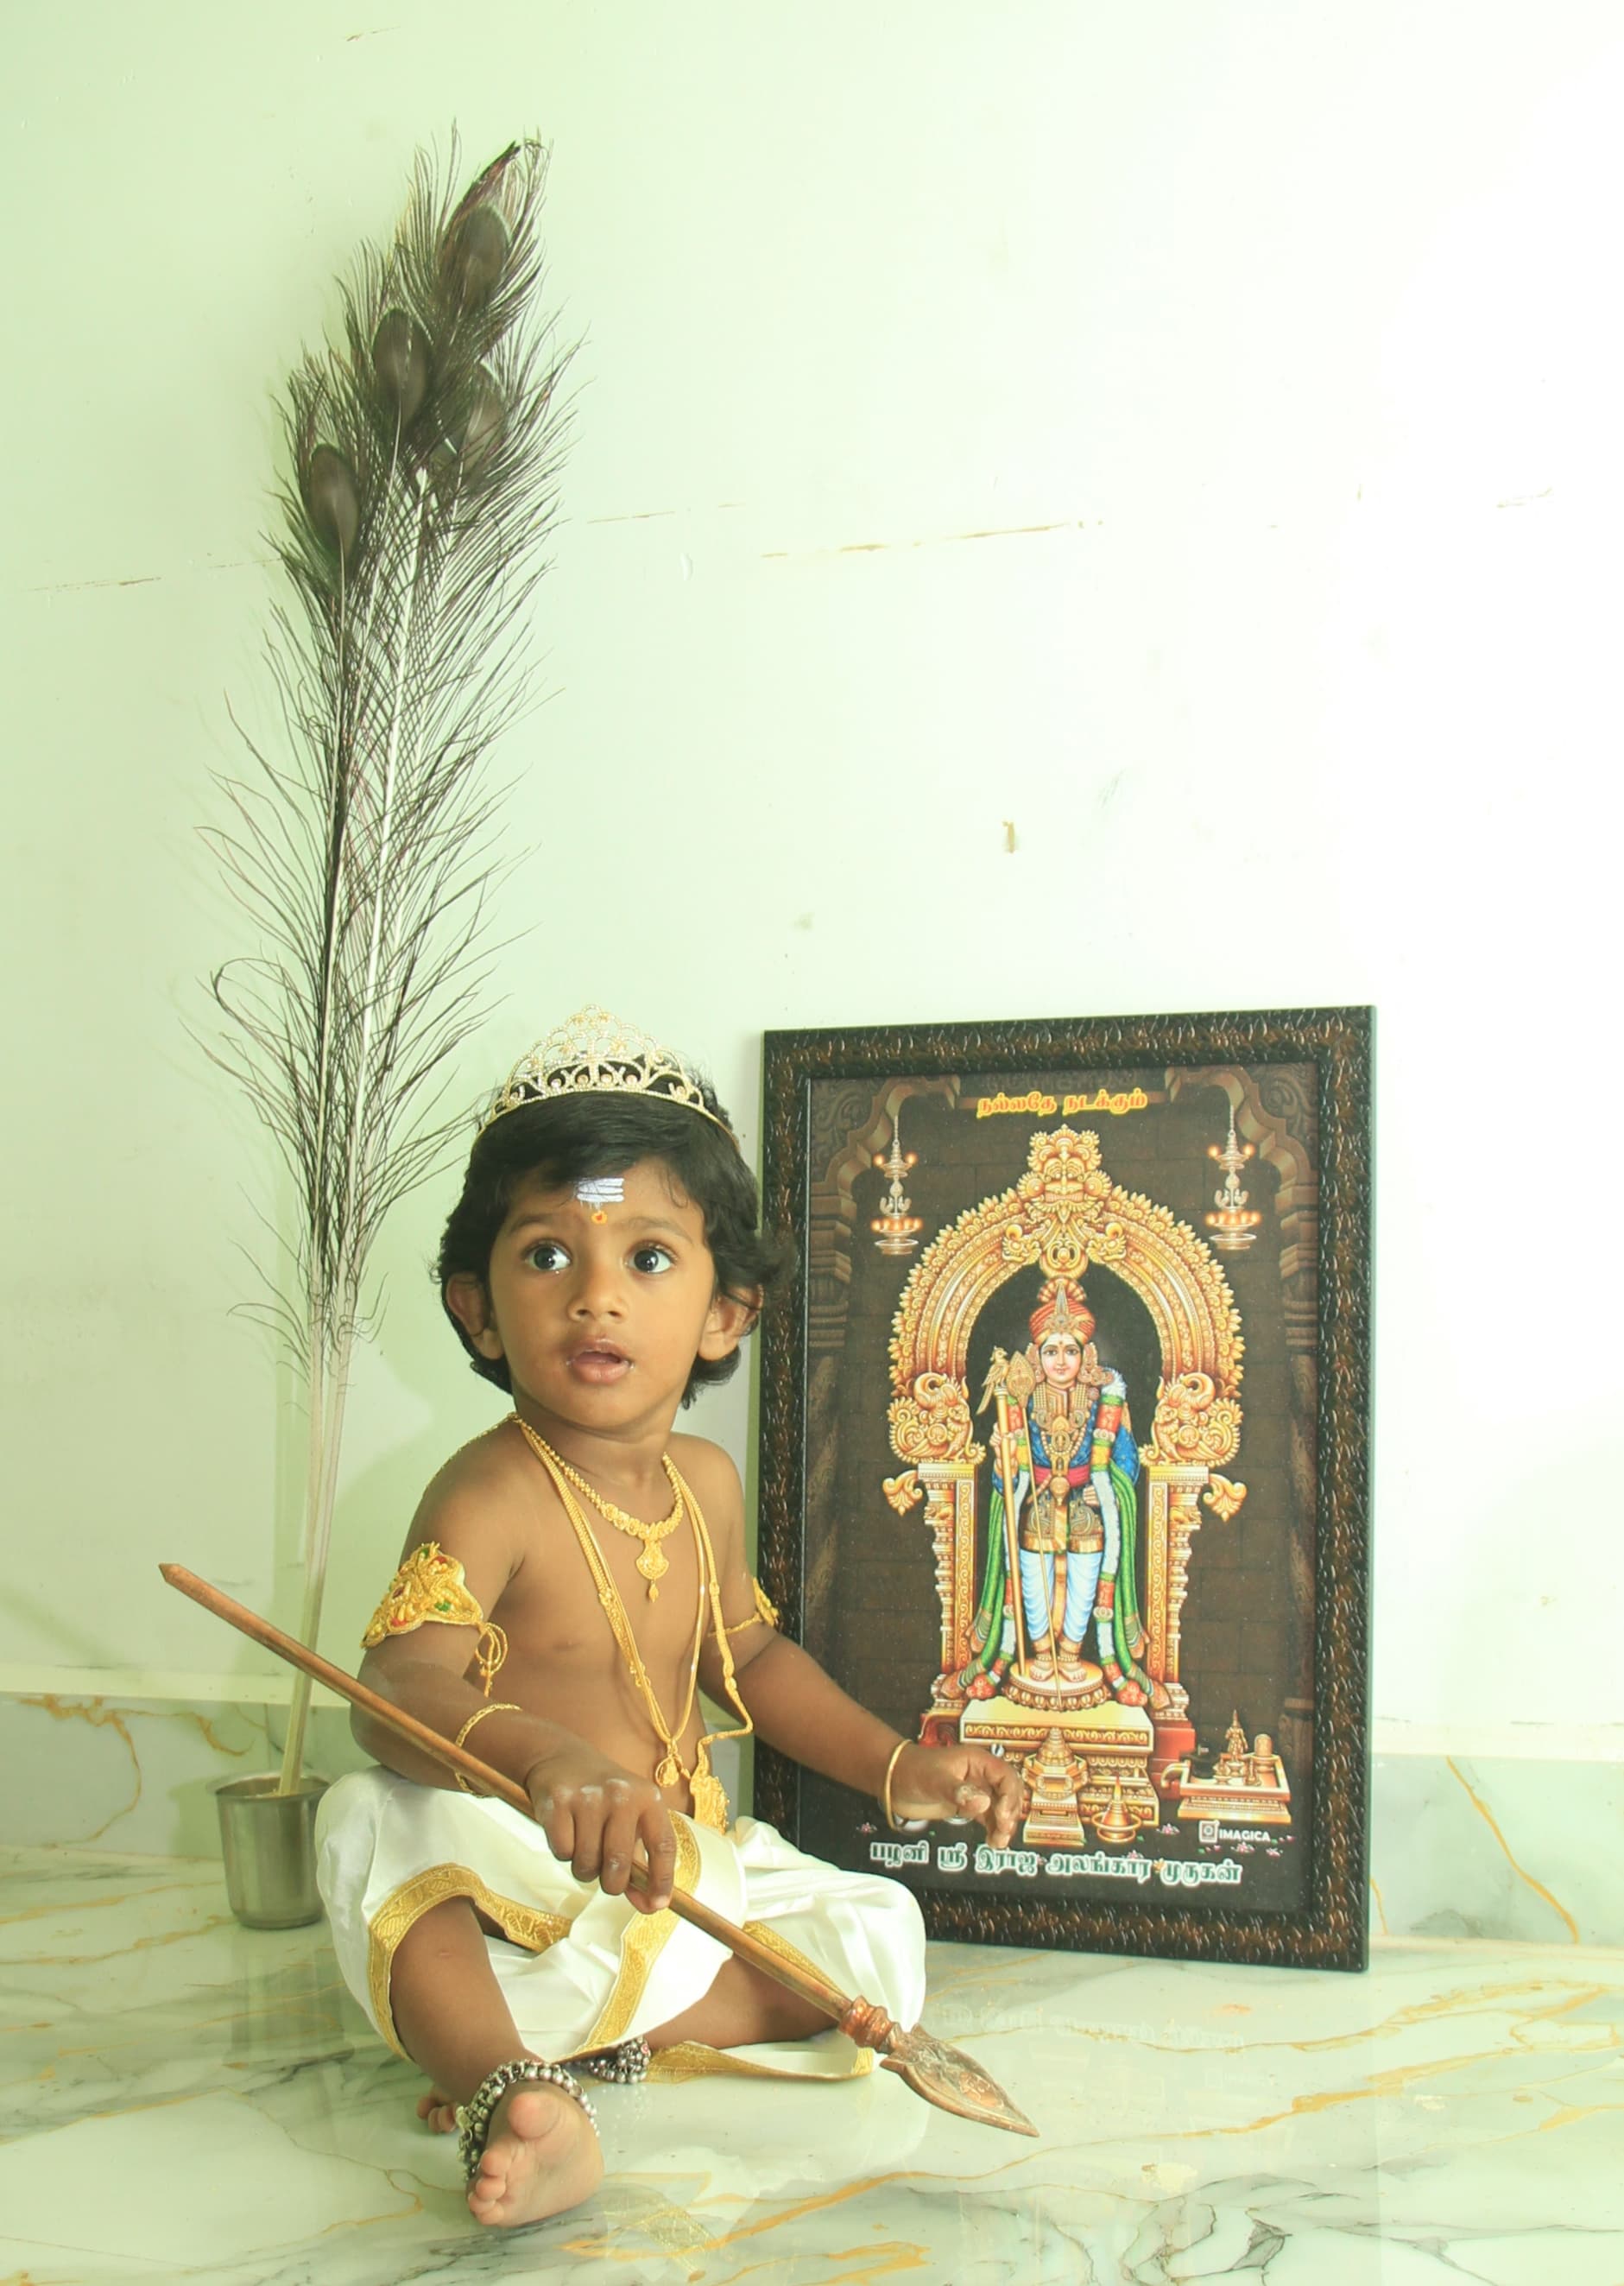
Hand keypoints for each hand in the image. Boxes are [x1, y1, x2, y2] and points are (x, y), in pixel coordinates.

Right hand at [525, 1745, 677, 1912]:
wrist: (560, 1757)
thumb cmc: (602, 1797)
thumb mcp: (629, 1816)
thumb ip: (639, 1860)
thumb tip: (649, 1905)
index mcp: (648, 1798)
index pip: (663, 1845)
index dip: (662, 1879)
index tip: (657, 1905)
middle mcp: (622, 1795)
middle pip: (618, 1865)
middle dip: (611, 1884)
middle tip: (605, 1876)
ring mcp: (589, 1797)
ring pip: (587, 1864)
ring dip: (584, 1868)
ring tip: (584, 1845)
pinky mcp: (558, 1802)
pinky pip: (562, 1852)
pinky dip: (562, 1852)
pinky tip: (566, 1831)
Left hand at [889, 1742, 1022, 1848]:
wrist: (893, 1780)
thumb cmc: (913, 1770)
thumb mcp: (935, 1780)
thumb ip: (958, 1792)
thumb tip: (983, 1804)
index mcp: (977, 1761)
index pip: (1006, 1776)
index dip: (1009, 1796)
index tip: (1002, 1815)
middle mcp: (981, 1775)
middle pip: (1009, 1793)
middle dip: (1010, 1812)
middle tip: (1002, 1829)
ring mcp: (975, 1791)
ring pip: (1001, 1808)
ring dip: (1004, 1825)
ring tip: (998, 1842)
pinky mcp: (967, 1806)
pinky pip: (989, 1818)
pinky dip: (994, 1830)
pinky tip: (992, 1842)